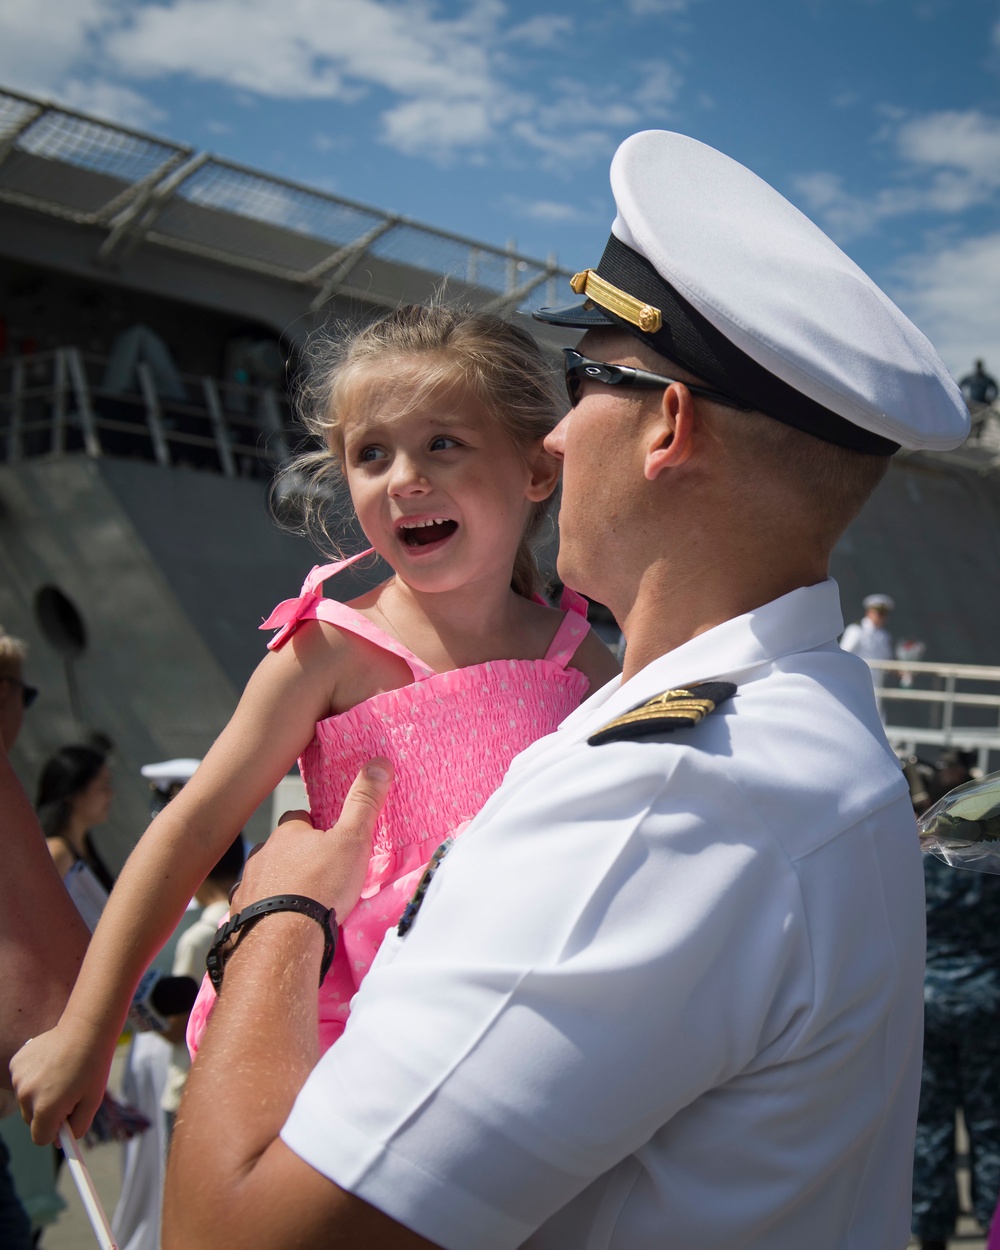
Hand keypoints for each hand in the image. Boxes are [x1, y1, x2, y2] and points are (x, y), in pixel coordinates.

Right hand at [10, 1018, 111, 1144]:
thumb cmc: (93, 1065)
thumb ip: (77, 1127)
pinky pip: (22, 1082)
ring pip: (26, 1101)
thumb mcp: (92, 1101)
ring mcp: (19, 1078)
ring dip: (40, 1095)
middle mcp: (26, 1095)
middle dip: (48, 1114)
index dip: (56, 1132)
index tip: (66, 1122)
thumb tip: (61, 1143)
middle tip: (69, 1093)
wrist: (86, 1028)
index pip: (41, 1138)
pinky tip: (50, 1065)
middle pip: (32, 1121)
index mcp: (46, 1108)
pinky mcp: (16, 1063)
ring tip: (61, 1075)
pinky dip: (33, 1078)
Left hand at [231, 759, 391, 919]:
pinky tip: (279, 921)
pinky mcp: (241, 914)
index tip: (329, 840)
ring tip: (300, 901)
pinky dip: (266, 910)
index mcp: (288, 833)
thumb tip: (379, 763)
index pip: (299, 819)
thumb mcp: (352, 841)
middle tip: (319, 874)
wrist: (283, 940)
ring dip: (280, 883)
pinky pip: (253, 905)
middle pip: (281, 849)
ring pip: (266, 876)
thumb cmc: (320, 886)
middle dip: (296, 858)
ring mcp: (248, 884)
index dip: (315, 827)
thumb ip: (364, 803)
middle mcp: (263, 854)